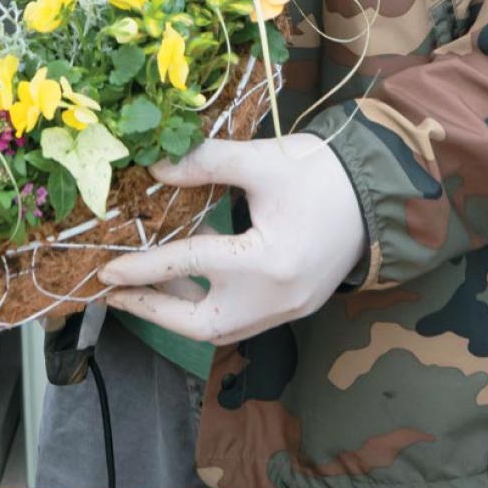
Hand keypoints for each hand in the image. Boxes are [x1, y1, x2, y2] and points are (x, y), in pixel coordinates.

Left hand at [97, 134, 366, 346]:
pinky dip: (206, 305)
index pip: (190, 265)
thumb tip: (155, 170)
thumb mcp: (262, 160)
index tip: (105, 270)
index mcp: (267, 261)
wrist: (381, 193)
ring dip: (178, 310)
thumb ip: (206, 163)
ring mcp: (288, 309)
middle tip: (114, 294)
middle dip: (153, 311)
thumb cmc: (322, 173)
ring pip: (219, 328)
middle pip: (200, 324)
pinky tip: (186, 281)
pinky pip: (239, 320)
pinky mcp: (295, 307)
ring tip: (141, 287)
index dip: (143, 266)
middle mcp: (276, 298)